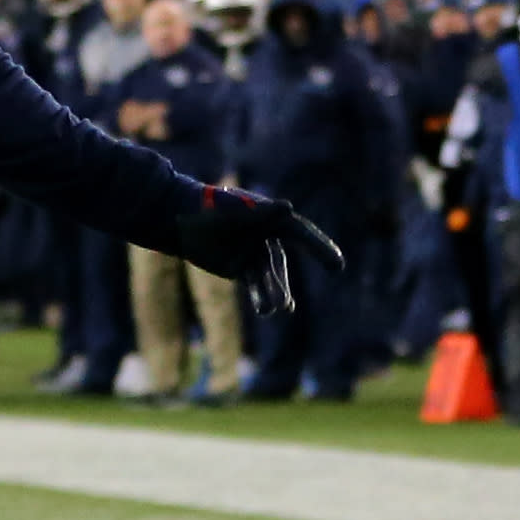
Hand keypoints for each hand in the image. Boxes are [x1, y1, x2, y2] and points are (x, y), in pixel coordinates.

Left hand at [173, 185, 345, 317]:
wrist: (182, 219)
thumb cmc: (210, 209)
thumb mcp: (234, 210)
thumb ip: (262, 212)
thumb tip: (289, 208)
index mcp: (272, 218)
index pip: (302, 234)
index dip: (320, 248)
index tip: (337, 265)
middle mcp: (267, 236)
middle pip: (280, 263)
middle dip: (283, 282)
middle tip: (287, 303)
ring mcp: (254, 253)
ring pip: (268, 277)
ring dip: (272, 293)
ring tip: (276, 310)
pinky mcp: (240, 267)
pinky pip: (254, 284)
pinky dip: (260, 297)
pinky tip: (268, 311)